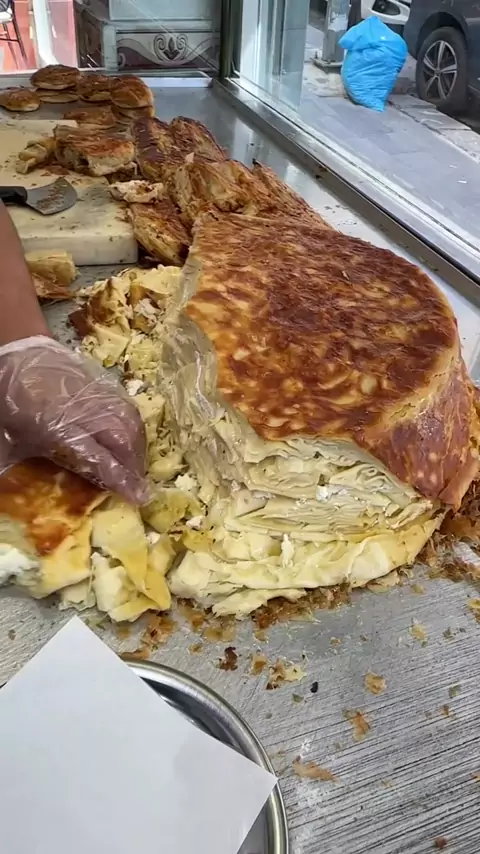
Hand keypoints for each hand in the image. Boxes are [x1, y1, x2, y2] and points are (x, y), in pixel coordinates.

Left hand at [0, 336, 148, 502]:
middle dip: (135, 465)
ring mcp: (97, 393)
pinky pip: (128, 407)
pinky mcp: (104, 382)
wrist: (21, 356)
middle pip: (122, 439)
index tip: (139, 497)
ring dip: (138, 447)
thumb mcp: (23, 439)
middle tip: (141, 485)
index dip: (121, 478)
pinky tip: (134, 441)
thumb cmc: (17, 404)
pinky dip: (135, 428)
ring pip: (130, 422)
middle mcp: (84, 409)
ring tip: (139, 466)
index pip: (99, 457)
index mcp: (59, 426)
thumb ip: (50, 459)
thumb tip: (75, 486)